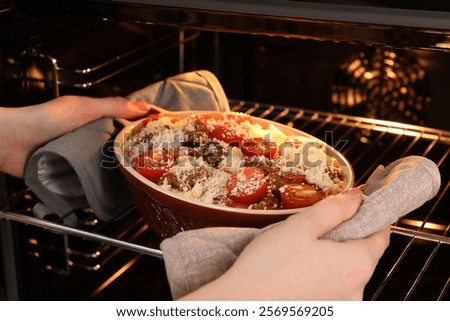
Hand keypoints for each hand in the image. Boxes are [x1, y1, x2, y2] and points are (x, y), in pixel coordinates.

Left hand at [0, 95, 151, 177]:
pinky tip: (114, 190)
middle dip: (136, 155)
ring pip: (108, 165)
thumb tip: (142, 106)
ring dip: (120, 172)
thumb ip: (112, 107)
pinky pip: (92, 180)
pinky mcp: (72, 173)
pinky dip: (102, 184)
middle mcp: (90, 138)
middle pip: (120, 147)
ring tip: (139, 180)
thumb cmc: (41, 120)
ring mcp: (82, 157)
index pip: (126, 123)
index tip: (162, 135)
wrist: (10, 143)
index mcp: (95, 120)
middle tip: (155, 164)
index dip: (144, 128)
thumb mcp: (82, 108)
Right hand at [182, 188, 389, 299]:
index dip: (373, 215)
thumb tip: (356, 197)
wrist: (242, 304)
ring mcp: (341, 306)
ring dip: (336, 256)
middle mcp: (357, 290)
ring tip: (305, 246)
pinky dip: (325, 274)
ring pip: (348, 272)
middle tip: (322, 222)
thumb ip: (334, 209)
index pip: (381, 235)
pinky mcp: (325, 312)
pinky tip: (300, 268)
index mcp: (357, 264)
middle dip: (350, 234)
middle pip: (364, 254)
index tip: (360, 203)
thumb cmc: (270, 266)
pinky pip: (335, 288)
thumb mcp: (302, 226)